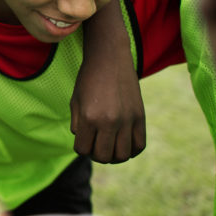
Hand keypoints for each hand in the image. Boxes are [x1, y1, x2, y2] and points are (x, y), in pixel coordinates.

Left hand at [70, 0, 146, 162]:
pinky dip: (130, 150)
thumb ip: (77, 125)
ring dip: (113, 155)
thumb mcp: (75, 101)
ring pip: (122, 155)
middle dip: (96, 154)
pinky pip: (138, 146)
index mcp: (89, 117)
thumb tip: (85, 146)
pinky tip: (123, 142)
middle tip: (95, 144)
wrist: (110, 58)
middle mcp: (109, 121)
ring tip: (109, 145)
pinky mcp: (140, 117)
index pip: (83, 149)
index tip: (83, 139)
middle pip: (103, 156)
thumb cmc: (88, 78)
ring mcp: (127, 120)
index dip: (81, 147)